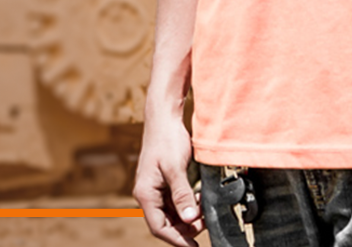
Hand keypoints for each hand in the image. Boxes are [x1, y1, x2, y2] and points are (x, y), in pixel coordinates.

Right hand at [133, 116, 204, 246]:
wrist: (164, 117)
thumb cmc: (166, 139)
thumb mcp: (175, 168)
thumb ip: (182, 195)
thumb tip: (190, 220)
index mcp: (146, 193)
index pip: (159, 227)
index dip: (177, 240)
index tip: (194, 246)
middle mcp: (148, 194)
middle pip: (166, 224)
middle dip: (186, 228)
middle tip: (205, 223)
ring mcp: (156, 189)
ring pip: (172, 214)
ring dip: (189, 216)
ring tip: (205, 210)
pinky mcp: (164, 183)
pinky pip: (176, 202)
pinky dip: (189, 205)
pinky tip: (200, 199)